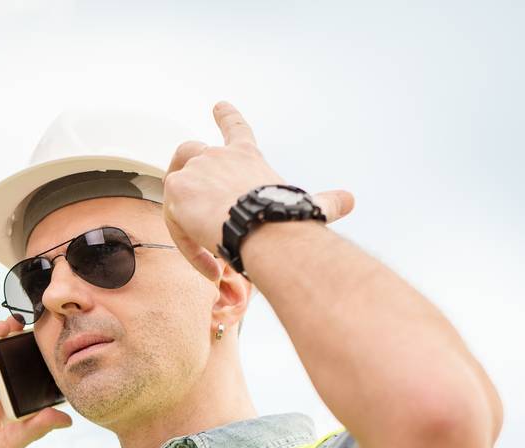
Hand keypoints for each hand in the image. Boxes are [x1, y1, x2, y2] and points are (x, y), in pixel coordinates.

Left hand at [162, 101, 355, 280]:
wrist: (264, 225)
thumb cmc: (288, 218)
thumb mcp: (309, 206)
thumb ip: (328, 202)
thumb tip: (351, 200)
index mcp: (247, 157)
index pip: (236, 129)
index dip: (227, 116)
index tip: (218, 104)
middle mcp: (217, 155)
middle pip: (190, 151)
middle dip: (185, 168)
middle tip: (186, 195)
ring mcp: (194, 168)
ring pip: (176, 186)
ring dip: (181, 211)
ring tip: (200, 239)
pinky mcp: (176, 188)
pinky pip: (173, 221)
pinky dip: (188, 246)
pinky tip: (209, 265)